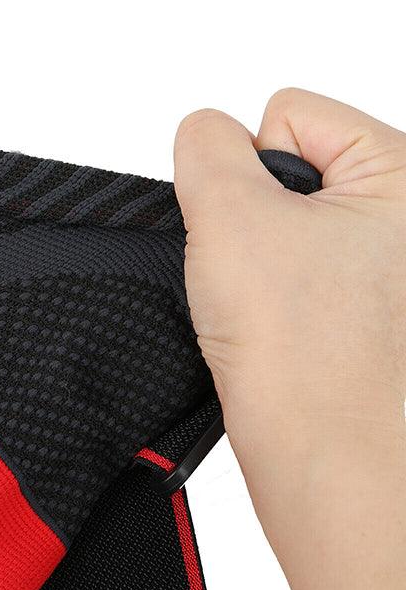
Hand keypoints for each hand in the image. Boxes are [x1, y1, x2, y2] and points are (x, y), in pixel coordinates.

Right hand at [175, 88, 405, 589]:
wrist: (334, 476)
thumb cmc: (310, 361)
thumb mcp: (231, 216)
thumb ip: (206, 146)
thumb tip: (204, 130)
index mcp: (404, 174)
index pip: (287, 113)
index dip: (248, 166)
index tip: (257, 232)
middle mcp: (404, 217)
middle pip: (285, 167)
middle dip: (253, 214)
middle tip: (266, 275)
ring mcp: (385, 265)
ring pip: (280, 223)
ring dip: (258, 256)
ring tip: (272, 306)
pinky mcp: (363, 307)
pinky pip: (289, 268)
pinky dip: (269, 290)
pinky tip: (277, 327)